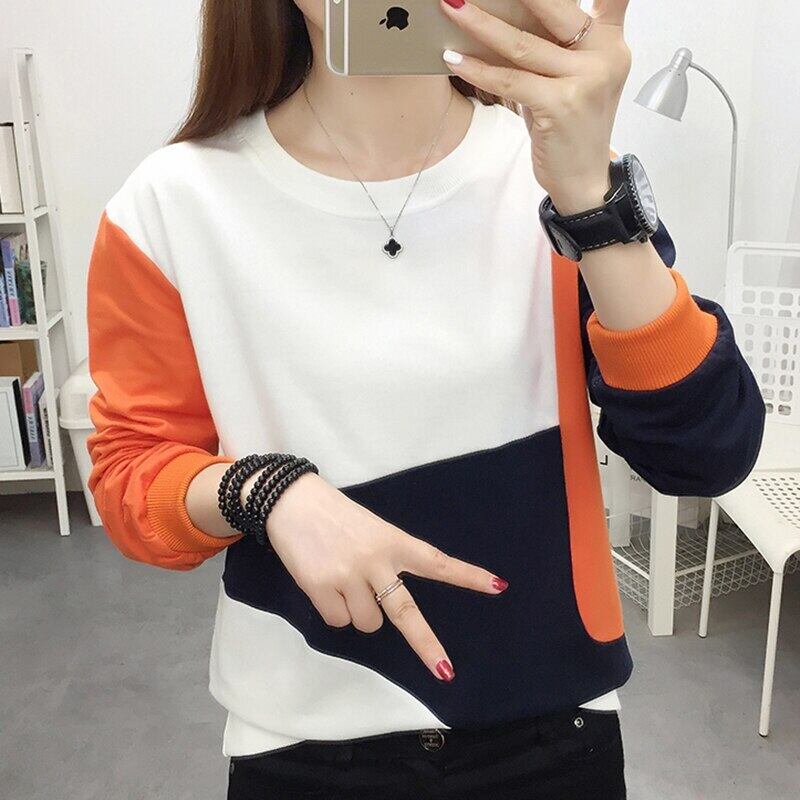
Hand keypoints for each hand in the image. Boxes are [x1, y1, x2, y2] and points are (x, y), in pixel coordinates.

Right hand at [264, 471, 507, 681]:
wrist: (291, 500)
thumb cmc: (335, 516)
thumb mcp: (371, 530)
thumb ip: (385, 562)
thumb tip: (383, 609)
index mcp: (394, 541)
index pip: (437, 561)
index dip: (468, 576)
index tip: (498, 586)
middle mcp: (376, 561)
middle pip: (406, 612)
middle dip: (427, 645)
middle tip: (445, 670)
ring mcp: (349, 576)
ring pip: (366, 623)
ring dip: (357, 612)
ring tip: (341, 580)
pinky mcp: (321, 587)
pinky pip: (337, 621)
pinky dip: (333, 610)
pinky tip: (323, 583)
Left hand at [440, 0, 631, 213]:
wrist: (583, 179)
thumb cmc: (569, 127)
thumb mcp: (570, 78)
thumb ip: (555, 45)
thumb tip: (504, 16)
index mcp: (610, 41)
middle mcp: (604, 55)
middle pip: (554, 8)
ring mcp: (585, 80)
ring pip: (522, 44)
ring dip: (480, 25)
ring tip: (451, 8)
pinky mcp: (561, 105)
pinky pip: (510, 80)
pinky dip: (478, 70)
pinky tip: (455, 59)